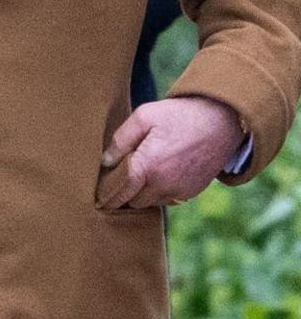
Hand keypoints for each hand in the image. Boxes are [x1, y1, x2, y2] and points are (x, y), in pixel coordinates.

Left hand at [97, 95, 244, 208]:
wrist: (220, 121)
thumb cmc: (178, 116)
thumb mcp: (143, 117)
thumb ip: (120, 140)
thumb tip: (105, 161)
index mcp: (149, 167)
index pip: (120, 191)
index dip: (107, 196)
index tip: (96, 198)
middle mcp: (164, 184)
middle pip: (133, 200)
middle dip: (122, 194)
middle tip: (113, 182)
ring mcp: (180, 190)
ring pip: (150, 202)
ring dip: (140, 194)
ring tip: (135, 176)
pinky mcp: (192, 191)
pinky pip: (168, 199)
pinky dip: (158, 193)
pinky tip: (154, 176)